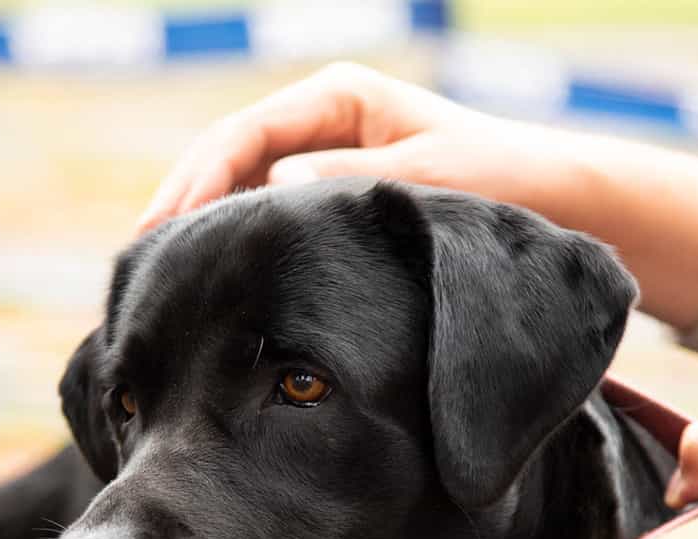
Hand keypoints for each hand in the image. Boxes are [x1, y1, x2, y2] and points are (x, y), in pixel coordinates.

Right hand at [136, 62, 584, 232]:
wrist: (556, 202)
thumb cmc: (501, 182)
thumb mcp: (430, 179)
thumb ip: (355, 181)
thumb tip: (276, 186)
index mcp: (338, 97)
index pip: (243, 135)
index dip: (197, 181)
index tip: (165, 228)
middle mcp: (323, 122)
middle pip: (227, 158)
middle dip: (183, 204)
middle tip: (140, 259)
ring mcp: (325, 159)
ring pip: (242, 190)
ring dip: (204, 227)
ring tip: (162, 276)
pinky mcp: (332, 200)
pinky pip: (270, 216)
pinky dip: (240, 244)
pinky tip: (218, 282)